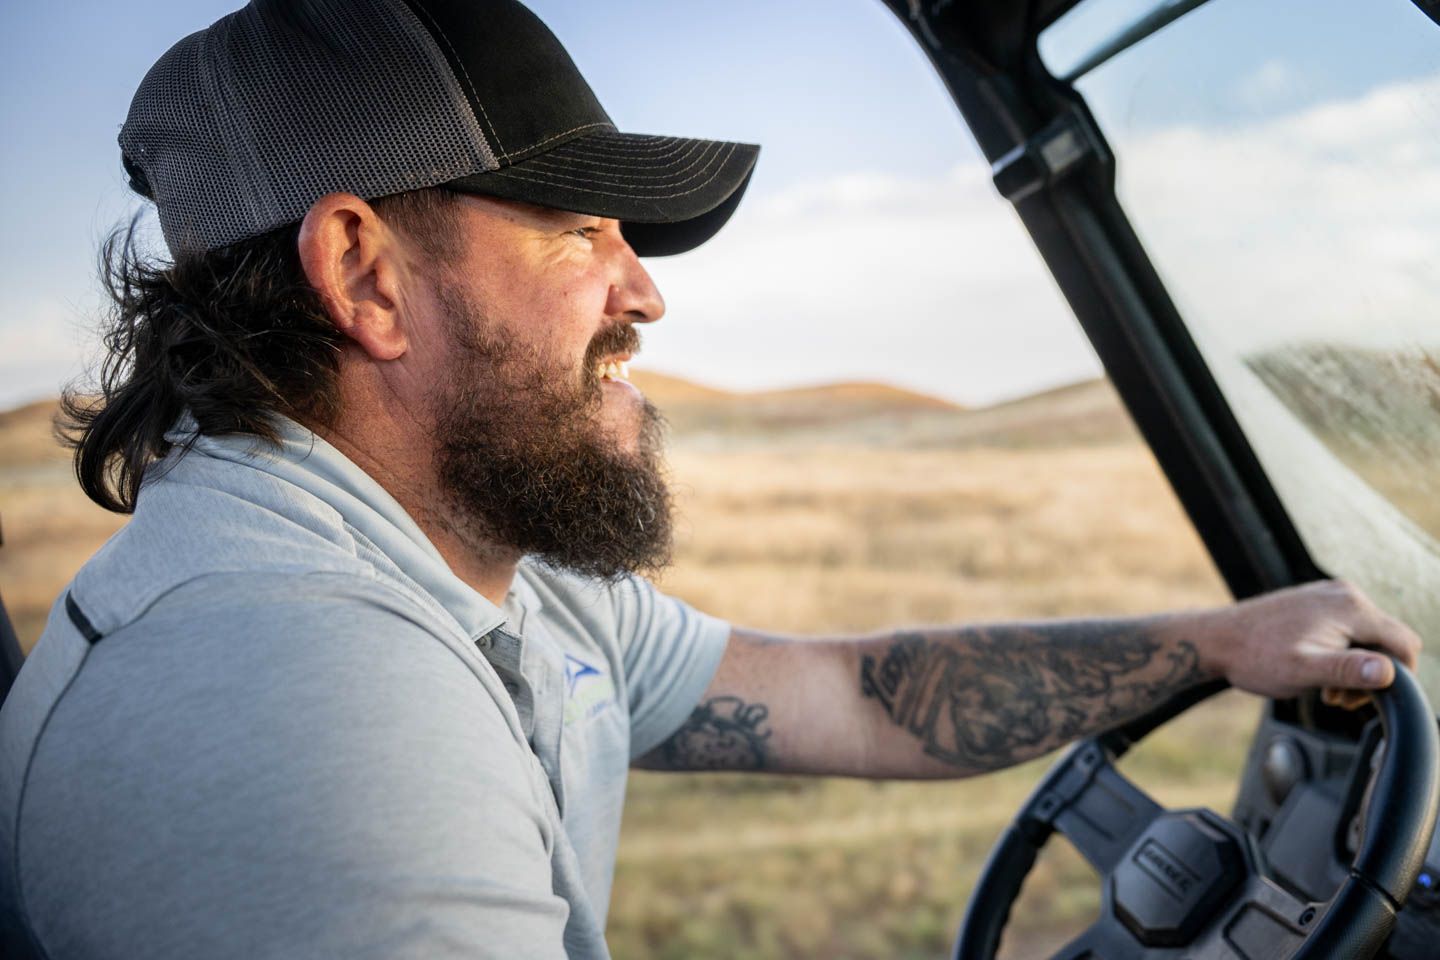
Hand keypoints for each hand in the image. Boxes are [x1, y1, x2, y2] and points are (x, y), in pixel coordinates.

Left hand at [1202, 580, 1422, 708]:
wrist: (1216, 640)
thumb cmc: (1255, 657)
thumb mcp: (1305, 671)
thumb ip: (1349, 670)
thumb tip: (1387, 672)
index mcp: (1351, 607)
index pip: (1405, 643)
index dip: (1398, 676)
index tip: (1366, 698)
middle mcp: (1345, 594)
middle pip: (1388, 640)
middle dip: (1372, 673)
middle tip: (1338, 696)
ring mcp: (1330, 595)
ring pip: (1369, 637)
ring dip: (1355, 666)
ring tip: (1325, 688)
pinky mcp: (1316, 602)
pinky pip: (1349, 630)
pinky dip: (1341, 653)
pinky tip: (1317, 669)